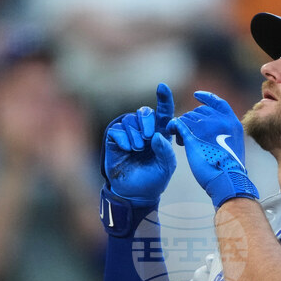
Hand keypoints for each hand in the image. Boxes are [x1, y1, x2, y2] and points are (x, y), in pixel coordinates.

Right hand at [103, 83, 176, 205]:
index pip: (163, 112)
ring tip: (137, 150)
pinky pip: (117, 129)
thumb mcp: (166, 167)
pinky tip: (127, 149)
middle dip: (147, 122)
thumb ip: (166, 151)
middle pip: (145, 112)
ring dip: (135, 135)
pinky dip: (123, 138)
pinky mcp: (114, 139)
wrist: (136, 193)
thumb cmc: (154, 179)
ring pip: (130, 120)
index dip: (164, 99)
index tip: (162, 87)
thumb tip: (156, 136)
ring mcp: (128, 133)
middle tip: (148, 139)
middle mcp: (144, 130)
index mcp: (160, 133)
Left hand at [167, 91, 258, 208]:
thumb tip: (215, 130)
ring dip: (182, 126)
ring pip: (187, 117)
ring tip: (182, 141)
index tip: (196, 96)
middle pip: (199, 111)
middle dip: (191, 120)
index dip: (206, 97)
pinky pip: (178, 124)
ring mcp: (206, 126)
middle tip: (187, 134)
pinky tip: (172, 132)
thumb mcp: (233, 145)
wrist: (227, 180)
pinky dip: (173, 126)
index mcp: (231, 122)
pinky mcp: (192, 136)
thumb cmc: (229, 169)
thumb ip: (225, 133)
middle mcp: (220, 120)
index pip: (218, 103)